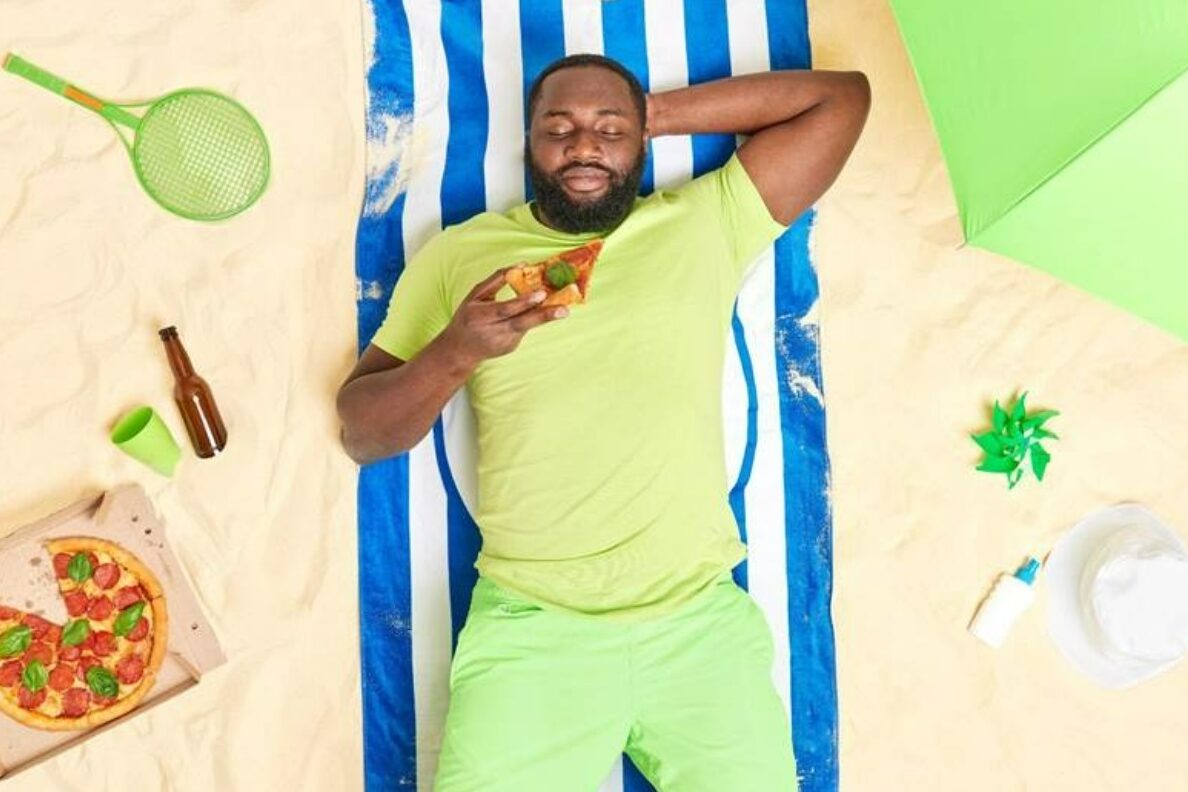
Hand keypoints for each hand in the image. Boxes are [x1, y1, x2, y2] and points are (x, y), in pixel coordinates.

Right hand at [439, 267, 567, 366]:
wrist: (460, 350)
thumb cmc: (468, 317)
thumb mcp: (475, 296)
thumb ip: (496, 280)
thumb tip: (520, 266)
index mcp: (481, 316)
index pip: (505, 309)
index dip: (523, 302)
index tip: (541, 293)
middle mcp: (494, 331)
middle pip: (521, 323)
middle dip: (544, 316)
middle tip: (563, 310)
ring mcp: (504, 342)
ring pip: (528, 327)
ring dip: (545, 317)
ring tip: (563, 310)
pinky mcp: (512, 346)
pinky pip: (524, 329)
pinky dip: (531, 319)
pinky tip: (535, 313)